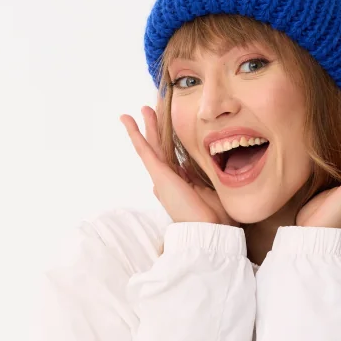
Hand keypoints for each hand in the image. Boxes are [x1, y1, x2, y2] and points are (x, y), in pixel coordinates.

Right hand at [119, 93, 238, 226]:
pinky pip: (144, 150)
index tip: (167, 132)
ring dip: (144, 127)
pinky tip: (128, 120)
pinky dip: (135, 134)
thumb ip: (200, 178)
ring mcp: (161, 177)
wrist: (208, 229)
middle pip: (158, 148)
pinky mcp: (159, 174)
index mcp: (179, 183)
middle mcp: (167, 179)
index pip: (171, 160)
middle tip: (149, 111)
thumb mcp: (209, 190)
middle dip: (154, 130)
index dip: (168, 144)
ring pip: (149, 146)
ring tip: (138, 111)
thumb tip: (189, 168)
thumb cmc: (213, 215)